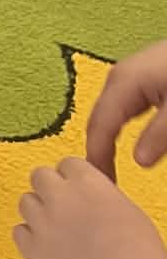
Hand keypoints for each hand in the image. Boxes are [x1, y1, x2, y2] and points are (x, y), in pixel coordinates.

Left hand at [14, 155, 166, 258]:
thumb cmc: (140, 257)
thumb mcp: (126, 209)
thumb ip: (99, 194)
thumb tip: (87, 195)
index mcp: (87, 182)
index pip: (66, 164)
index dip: (72, 179)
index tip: (77, 192)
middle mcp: (61, 196)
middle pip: (40, 176)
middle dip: (51, 190)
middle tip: (64, 208)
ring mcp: (44, 222)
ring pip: (26, 202)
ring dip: (38, 212)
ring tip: (56, 230)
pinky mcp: (33, 250)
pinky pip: (18, 233)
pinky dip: (29, 239)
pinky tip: (46, 247)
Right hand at [89, 41, 166, 179]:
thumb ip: (159, 135)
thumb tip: (139, 162)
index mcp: (122, 82)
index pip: (99, 126)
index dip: (98, 157)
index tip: (102, 183)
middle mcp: (118, 77)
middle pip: (98, 119)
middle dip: (98, 150)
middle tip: (104, 179)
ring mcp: (128, 75)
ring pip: (107, 113)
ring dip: (105, 139)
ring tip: (108, 165)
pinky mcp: (140, 77)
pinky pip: (119, 107)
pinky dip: (116, 127)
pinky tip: (121, 138)